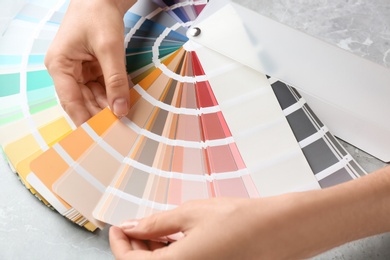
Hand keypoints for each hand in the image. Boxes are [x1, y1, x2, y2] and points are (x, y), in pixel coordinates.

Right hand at [45, 0, 135, 125]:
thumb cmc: (98, 15)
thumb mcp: (110, 49)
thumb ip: (116, 81)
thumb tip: (121, 110)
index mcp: (59, 66)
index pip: (71, 102)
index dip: (85, 121)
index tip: (99, 139)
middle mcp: (65, 71)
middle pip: (82, 102)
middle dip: (100, 116)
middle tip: (117, 133)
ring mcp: (78, 71)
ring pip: (93, 97)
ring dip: (107, 108)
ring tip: (123, 123)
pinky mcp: (91, 70)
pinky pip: (101, 88)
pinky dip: (111, 97)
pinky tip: (123, 106)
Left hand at [109, 166, 389, 259]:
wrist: (279, 231)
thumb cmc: (241, 220)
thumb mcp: (191, 214)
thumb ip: (156, 223)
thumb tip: (132, 226)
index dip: (119, 243)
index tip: (118, 226)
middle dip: (136, 247)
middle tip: (139, 225)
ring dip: (154, 251)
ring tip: (159, 228)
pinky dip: (172, 254)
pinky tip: (176, 237)